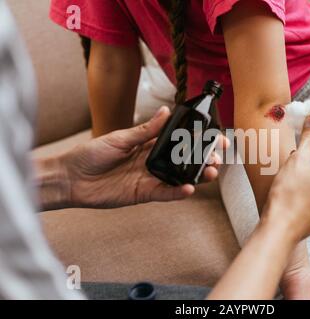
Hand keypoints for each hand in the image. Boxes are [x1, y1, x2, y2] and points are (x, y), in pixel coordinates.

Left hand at [60, 106, 227, 208]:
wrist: (71, 177)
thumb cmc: (91, 154)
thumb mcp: (120, 138)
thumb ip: (145, 130)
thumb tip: (166, 111)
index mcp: (149, 145)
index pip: (179, 142)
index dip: (197, 140)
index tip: (215, 137)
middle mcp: (153, 162)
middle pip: (184, 161)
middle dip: (203, 159)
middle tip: (217, 157)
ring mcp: (150, 179)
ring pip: (179, 178)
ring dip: (196, 176)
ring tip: (210, 172)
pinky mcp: (144, 194)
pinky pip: (165, 193)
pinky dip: (178, 192)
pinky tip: (190, 188)